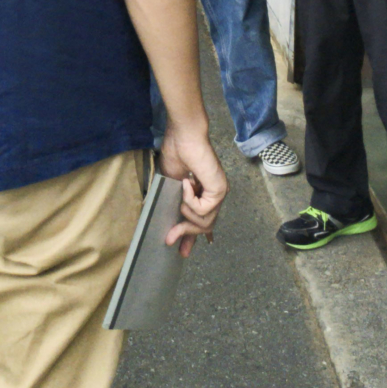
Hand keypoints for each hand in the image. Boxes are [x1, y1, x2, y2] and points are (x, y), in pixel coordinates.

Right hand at [157, 126, 228, 256]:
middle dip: (186, 234)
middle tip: (170, 239)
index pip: (203, 221)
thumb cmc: (176, 152)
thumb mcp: (171, 184)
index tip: (184, 252)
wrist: (184, 135)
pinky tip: (187, 182)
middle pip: (204, 227)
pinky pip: (202, 211)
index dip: (193, 237)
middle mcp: (215, 195)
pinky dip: (189, 200)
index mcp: (204, 192)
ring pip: (203, 222)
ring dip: (186, 212)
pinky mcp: (220, 191)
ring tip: (181, 190)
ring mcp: (220, 193)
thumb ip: (173, 202)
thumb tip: (166, 221)